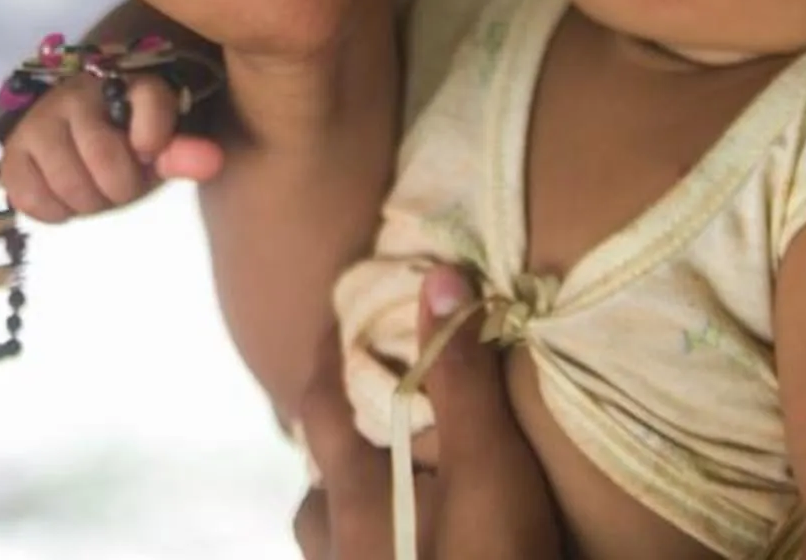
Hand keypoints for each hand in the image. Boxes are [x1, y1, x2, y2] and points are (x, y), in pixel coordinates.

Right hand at [0, 71, 226, 222]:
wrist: (69, 135)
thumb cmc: (124, 142)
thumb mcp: (159, 147)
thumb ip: (183, 153)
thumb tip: (211, 162)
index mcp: (123, 82)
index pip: (150, 100)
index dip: (154, 138)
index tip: (148, 150)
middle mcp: (77, 93)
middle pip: (105, 158)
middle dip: (120, 187)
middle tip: (120, 184)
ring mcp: (39, 121)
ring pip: (69, 183)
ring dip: (87, 202)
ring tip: (93, 189)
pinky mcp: (13, 153)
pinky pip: (30, 196)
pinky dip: (53, 210)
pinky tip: (64, 199)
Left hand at [293, 268, 564, 559]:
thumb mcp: (489, 469)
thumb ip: (462, 378)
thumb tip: (437, 274)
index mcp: (351, 498)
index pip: (318, 405)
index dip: (326, 354)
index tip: (341, 317)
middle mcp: (336, 548)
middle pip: (317, 485)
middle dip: (339, 448)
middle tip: (377, 417)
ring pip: (332, 542)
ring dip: (353, 513)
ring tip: (397, 493)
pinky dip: (379, 553)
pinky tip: (417, 550)